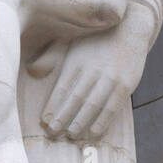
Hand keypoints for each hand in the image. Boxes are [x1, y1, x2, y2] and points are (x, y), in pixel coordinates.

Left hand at [40, 21, 149, 142]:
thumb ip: (52, 56)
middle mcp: (93, 69)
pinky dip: (102, 122)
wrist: (130, 27)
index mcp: (77, 60)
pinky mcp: (126, 84)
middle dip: (63, 118)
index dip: (52, 106)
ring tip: (70, 135)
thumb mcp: (71, 41)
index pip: (62, 87)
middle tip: (53, 133)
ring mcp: (111, 78)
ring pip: (93, 105)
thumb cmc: (95, 38)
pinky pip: (112, 107)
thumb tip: (32, 71)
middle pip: (75, 99)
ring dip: (81, 122)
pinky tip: (94, 132)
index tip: (44, 121)